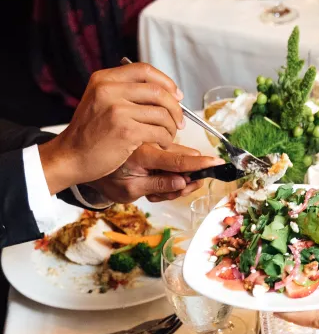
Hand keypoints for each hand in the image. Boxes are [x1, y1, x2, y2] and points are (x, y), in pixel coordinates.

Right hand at [39, 64, 185, 193]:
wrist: (70, 156)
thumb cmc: (88, 133)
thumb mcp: (98, 101)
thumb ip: (122, 90)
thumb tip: (161, 89)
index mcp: (104, 79)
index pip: (144, 70)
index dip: (166, 82)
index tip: (176, 95)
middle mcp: (109, 90)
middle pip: (158, 90)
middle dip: (175, 107)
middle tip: (179, 120)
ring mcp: (117, 110)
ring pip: (161, 112)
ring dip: (172, 126)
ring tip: (169, 135)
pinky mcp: (126, 131)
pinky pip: (159, 131)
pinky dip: (166, 138)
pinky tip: (162, 144)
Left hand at [93, 143, 223, 202]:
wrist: (87, 161)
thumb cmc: (107, 178)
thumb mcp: (130, 191)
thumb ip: (158, 186)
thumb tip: (183, 183)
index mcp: (142, 155)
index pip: (176, 160)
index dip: (198, 164)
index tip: (216, 163)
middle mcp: (148, 143)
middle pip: (182, 161)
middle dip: (184, 181)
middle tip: (174, 192)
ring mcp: (151, 141)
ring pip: (178, 160)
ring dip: (174, 179)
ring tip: (155, 189)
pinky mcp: (152, 141)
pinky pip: (171, 156)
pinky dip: (169, 170)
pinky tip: (155, 179)